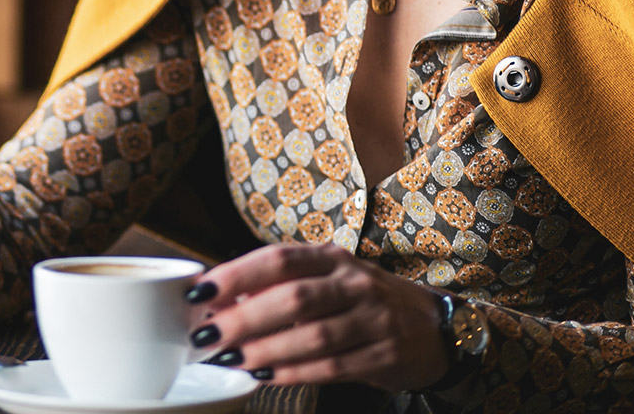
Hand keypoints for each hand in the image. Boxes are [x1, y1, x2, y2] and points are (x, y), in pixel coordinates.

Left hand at [185, 242, 447, 390]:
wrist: (433, 327)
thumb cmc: (362, 300)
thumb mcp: (328, 279)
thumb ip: (280, 285)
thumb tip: (220, 298)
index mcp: (332, 258)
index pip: (278, 259)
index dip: (236, 275)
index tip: (200, 292)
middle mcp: (354, 283)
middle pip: (293, 297)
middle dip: (243, 318)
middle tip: (208, 336)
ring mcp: (373, 318)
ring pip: (313, 335)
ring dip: (266, 349)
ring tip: (231, 359)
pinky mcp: (384, 355)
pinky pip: (333, 366)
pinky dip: (295, 372)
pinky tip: (266, 375)